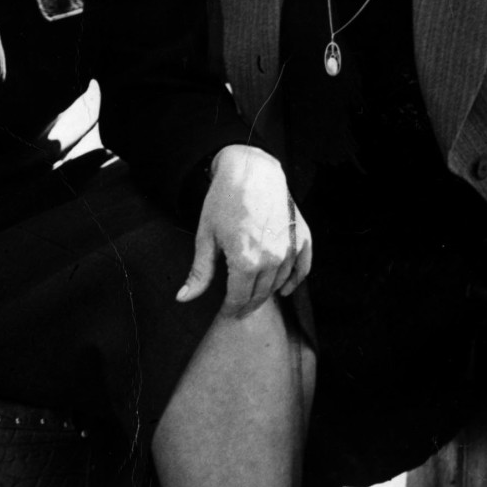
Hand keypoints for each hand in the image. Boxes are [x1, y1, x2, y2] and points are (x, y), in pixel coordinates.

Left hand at [177, 144, 310, 314]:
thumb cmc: (224, 201)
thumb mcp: (205, 237)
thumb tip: (183, 298)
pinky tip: (285, 289)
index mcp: (245, 261)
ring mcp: (290, 249)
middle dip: (247, 305)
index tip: (225, 314)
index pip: (239, 298)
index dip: (231, 309)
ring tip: (254, 297)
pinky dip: (294, 281)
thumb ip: (199, 272)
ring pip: (280, 284)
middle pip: (260, 294)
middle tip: (238, 310)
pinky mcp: (302, 238)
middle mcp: (272, 259)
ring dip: (267, 293)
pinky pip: (302, 269)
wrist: (251, 171)